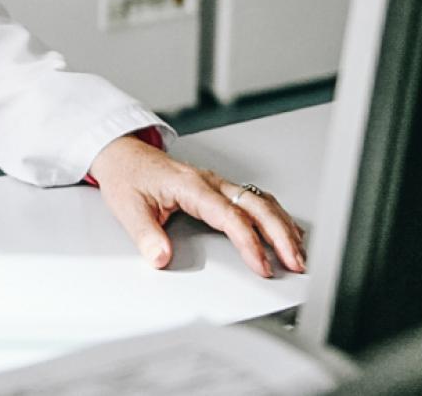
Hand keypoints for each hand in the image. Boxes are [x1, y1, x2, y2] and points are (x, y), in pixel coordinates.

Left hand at [86, 134, 305, 277]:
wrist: (123, 154)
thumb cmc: (128, 177)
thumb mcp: (128, 208)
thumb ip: (146, 235)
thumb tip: (161, 258)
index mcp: (191, 186)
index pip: (230, 216)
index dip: (249, 243)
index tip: (261, 266)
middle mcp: (209, 182)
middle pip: (256, 206)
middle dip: (280, 235)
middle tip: (295, 264)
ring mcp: (217, 183)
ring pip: (261, 201)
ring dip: (283, 226)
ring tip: (299, 254)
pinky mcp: (219, 188)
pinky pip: (255, 199)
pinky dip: (276, 215)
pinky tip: (287, 230)